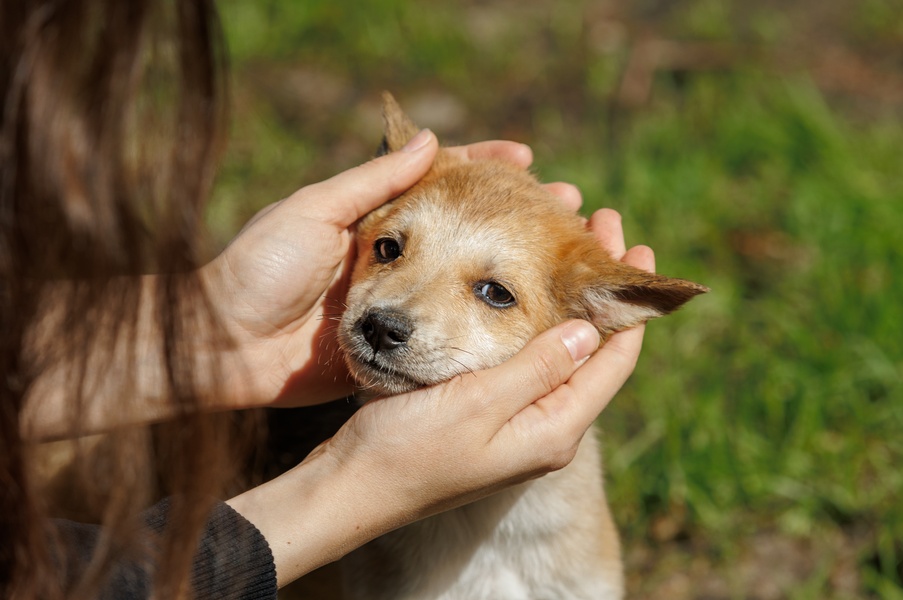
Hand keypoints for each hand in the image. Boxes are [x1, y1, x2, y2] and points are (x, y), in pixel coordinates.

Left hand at [203, 131, 579, 409]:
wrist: (222, 347)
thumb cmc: (259, 269)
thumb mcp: (315, 212)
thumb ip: (374, 184)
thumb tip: (432, 140)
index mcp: (372, 222)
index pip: (439, 184)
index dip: (483, 169)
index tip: (526, 159)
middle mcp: (392, 259)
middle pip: (465, 227)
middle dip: (516, 216)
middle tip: (566, 203)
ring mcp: (394, 302)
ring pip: (464, 279)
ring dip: (511, 266)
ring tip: (562, 250)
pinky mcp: (388, 344)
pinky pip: (442, 330)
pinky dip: (482, 318)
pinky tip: (523, 313)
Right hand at [227, 208, 653, 585]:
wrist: (353, 486)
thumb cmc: (407, 447)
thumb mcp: (476, 403)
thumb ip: (535, 368)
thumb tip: (590, 330)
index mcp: (553, 430)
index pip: (613, 360)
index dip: (630, 303)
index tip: (636, 246)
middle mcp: (546, 431)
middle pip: (593, 352)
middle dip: (603, 291)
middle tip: (605, 227)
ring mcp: (519, 426)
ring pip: (562, 354)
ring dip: (572, 301)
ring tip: (573, 248)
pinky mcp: (492, 418)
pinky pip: (532, 364)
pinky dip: (539, 321)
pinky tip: (527, 294)